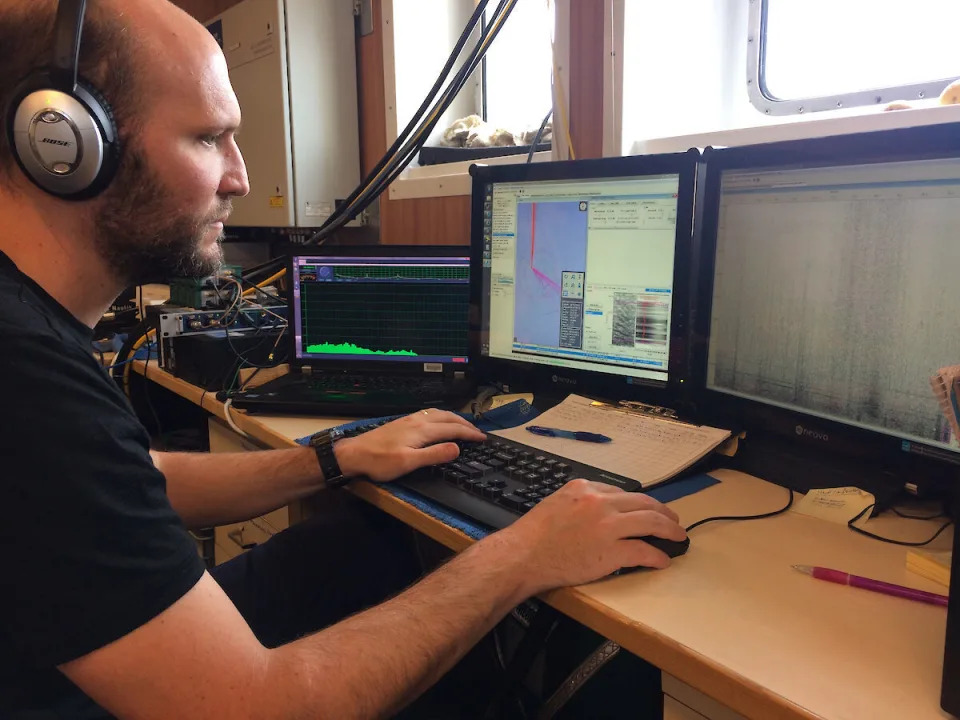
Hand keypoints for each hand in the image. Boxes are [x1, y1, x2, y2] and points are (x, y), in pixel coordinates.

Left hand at [333, 409, 485, 482]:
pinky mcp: (402, 422)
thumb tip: (457, 448)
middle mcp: (417, 421)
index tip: (483, 438)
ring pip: (438, 413)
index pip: (453, 429)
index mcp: (422, 430)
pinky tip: (438, 421)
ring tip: (463, 425)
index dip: (470, 433)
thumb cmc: (379, 462)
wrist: (354, 454)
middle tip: (478, 432)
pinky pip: (429, 414)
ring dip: (454, 418)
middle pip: (448, 418)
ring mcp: (409, 420)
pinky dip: (441, 416)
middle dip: (465, 424)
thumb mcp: (409, 463)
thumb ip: (434, 455)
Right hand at [495, 479, 686, 593]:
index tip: (645, 511)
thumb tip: (599, 511)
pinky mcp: (612, 551)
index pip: (621, 493)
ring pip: (650, 522)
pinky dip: (657, 556)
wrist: (523, 555)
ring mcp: (608, 526)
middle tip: (673, 520)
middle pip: (643, 503)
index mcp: (585, 489)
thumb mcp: (556, 503)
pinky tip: (663, 560)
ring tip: (678, 536)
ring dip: (669, 529)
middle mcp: (600, 502)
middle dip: (663, 512)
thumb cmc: (534, 535)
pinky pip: (644, 551)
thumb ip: (579, 503)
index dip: (638, 504)